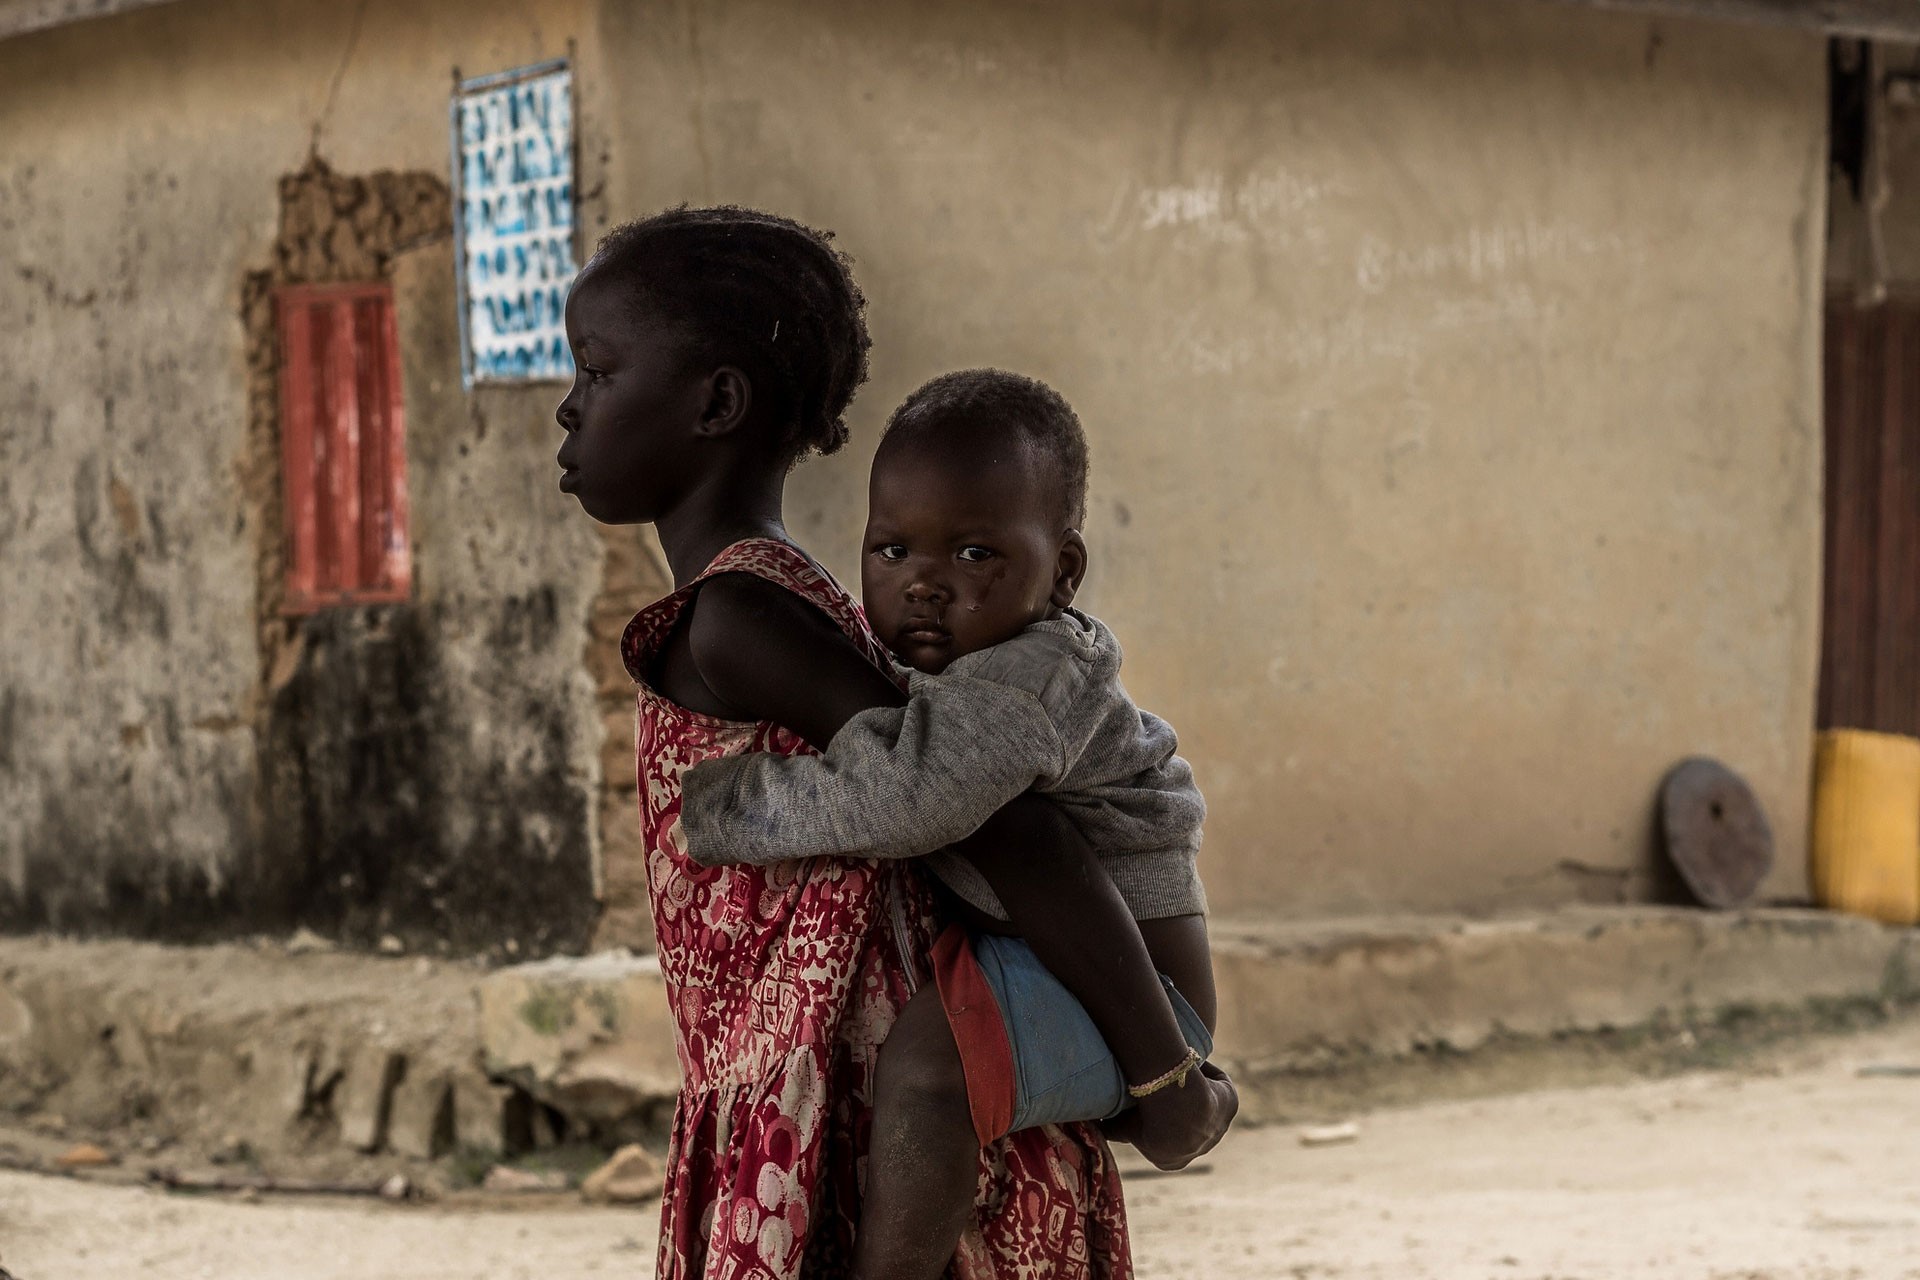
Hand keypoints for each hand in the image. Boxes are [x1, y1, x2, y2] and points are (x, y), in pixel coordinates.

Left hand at [1102, 1060, 1237, 1170]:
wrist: (1178, 1108)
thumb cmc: (1149, 1119)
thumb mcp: (1125, 1126)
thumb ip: (1113, 1129)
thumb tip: (1096, 1126)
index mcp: (1171, 1160)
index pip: (1163, 1142)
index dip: (1155, 1123)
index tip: (1149, 1104)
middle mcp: (1200, 1147)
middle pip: (1188, 1123)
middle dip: (1179, 1107)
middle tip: (1165, 1085)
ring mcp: (1218, 1129)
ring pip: (1206, 1105)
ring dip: (1197, 1091)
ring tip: (1180, 1071)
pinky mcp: (1230, 1106)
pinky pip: (1220, 1087)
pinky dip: (1209, 1075)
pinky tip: (1195, 1062)